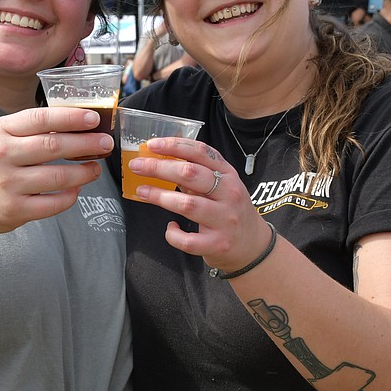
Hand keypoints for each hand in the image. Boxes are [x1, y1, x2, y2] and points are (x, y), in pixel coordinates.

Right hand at [0, 107, 112, 242]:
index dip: (71, 118)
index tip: (94, 118)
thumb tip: (77, 124)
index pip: (41, 119)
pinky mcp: (15, 210)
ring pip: (58, 177)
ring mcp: (8, 184)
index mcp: (1, 131)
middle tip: (106, 143)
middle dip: (86, 144)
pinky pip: (53, 204)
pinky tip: (77, 190)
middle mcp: (3, 155)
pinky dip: (70, 197)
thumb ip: (31, 130)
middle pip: (53, 146)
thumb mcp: (0, 138)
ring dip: (84, 172)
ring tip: (95, 168)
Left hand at [129, 137, 273, 272]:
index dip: (174, 146)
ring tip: (143, 192)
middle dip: (159, 168)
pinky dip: (173, 234)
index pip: (201, 152)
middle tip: (137, 166)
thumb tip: (160, 160)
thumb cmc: (229, 210)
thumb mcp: (221, 186)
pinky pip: (188, 240)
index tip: (152, 144)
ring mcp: (224, 220)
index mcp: (228, 174)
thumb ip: (197, 174)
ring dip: (160, 197)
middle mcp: (229, 193)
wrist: (253, 246)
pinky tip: (170, 228)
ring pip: (187, 204)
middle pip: (190, 174)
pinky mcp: (217, 244)